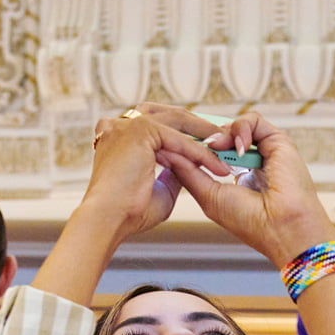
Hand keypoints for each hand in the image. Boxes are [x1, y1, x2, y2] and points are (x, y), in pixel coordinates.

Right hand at [82, 106, 231, 245]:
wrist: (108, 220)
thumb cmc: (127, 213)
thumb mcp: (159, 188)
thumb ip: (174, 172)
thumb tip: (192, 165)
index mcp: (119, 136)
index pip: (159, 124)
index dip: (186, 132)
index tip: (208, 142)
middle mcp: (120, 125)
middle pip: (168, 115)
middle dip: (198, 126)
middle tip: (223, 137)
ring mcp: (127, 124)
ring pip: (176, 121)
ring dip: (203, 133)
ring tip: (226, 146)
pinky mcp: (138, 131)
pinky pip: (177, 138)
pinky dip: (198, 151)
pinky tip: (215, 162)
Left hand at [152, 107, 334, 266]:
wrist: (282, 227)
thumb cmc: (250, 220)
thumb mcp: (208, 195)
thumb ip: (189, 172)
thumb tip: (170, 151)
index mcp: (235, 177)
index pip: (210, 152)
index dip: (193, 146)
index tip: (176, 146)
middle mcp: (249, 162)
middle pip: (221, 136)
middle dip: (204, 137)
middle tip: (193, 143)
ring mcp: (263, 151)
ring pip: (235, 126)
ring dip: (222, 134)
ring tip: (218, 148)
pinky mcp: (278, 141)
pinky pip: (253, 120)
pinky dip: (241, 129)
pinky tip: (239, 149)